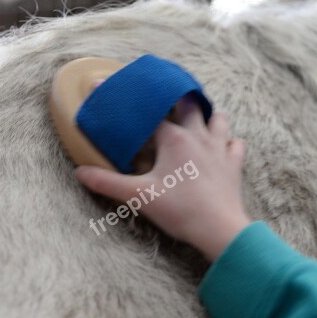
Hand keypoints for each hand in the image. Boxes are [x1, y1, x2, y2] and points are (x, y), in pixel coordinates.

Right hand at [75, 95, 251, 260]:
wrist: (219, 229)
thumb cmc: (180, 210)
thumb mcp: (138, 196)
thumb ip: (107, 183)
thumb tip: (80, 173)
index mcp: (174, 139)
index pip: (149, 113)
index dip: (130, 102)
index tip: (113, 89)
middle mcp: (199, 136)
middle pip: (189, 104)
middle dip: (176, 98)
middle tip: (165, 98)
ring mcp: (220, 149)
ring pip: (218, 118)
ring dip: (207, 116)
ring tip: (196, 121)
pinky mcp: (234, 165)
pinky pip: (236, 144)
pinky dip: (229, 142)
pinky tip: (222, 147)